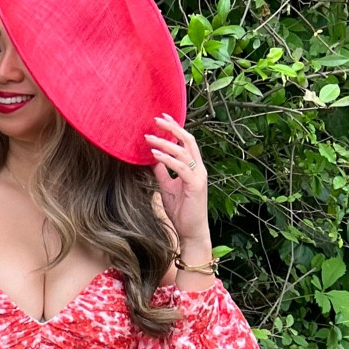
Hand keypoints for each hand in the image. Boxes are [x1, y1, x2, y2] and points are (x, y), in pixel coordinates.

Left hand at [144, 114, 209, 244]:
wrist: (191, 231)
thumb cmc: (181, 211)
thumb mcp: (167, 187)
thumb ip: (162, 172)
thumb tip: (151, 158)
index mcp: (193, 167)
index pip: (185, 142)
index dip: (175, 128)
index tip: (162, 117)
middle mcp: (198, 168)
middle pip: (188, 141)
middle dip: (172, 128)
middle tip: (156, 119)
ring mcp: (198, 176)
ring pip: (184, 152)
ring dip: (166, 143)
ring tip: (149, 137)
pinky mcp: (195, 186)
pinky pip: (181, 168)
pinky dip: (168, 159)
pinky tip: (155, 155)